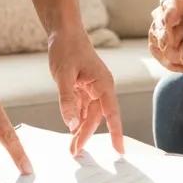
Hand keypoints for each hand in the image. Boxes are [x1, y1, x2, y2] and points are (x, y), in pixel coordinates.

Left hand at [48, 28, 124, 156]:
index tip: (119, 150)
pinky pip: (82, 107)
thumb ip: (67, 101)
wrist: (63, 31)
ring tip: (71, 147)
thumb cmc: (66, 48)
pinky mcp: (83, 87)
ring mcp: (92, 87)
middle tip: (74, 151)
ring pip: (88, 114)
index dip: (116, 132)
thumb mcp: (63, 75)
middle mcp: (101, 87)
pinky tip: (70, 129)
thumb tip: (71, 125)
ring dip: (80, 129)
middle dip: (86, 134)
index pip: (112, 112)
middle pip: (96, 117)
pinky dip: (76, 118)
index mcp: (103, 83)